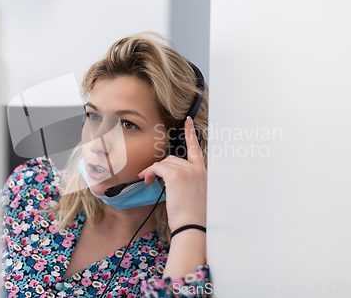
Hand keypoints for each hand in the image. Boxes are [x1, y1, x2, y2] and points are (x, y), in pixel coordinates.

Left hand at [137, 116, 206, 232]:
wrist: (193, 228)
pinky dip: (149, 173)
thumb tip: (168, 178)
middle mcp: (197, 169)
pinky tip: (147, 180)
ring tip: (148, 181)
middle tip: (150, 178)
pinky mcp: (176, 175)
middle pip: (172, 159)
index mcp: (203, 173)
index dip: (190, 134)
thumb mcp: (194, 196)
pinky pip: (157, 168)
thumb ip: (186, 182)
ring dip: (153, 171)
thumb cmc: (193, 217)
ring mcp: (187, 171)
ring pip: (164, 163)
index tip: (187, 122)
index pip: (196, 149)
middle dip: (160, 168)